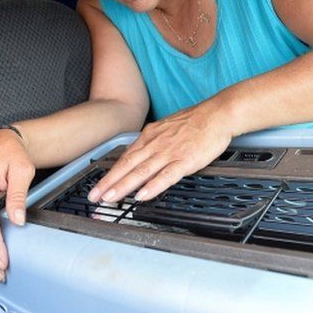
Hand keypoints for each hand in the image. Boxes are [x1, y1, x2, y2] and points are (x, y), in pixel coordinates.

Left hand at [88, 101, 231, 203]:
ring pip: (141, 171)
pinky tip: (142, 195)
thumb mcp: (166, 127)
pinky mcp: (185, 160)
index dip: (111, 173)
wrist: (217, 114)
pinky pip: (166, 175)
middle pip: (127, 165)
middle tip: (94, 196)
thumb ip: (153, 142)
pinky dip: (152, 186)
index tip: (99, 186)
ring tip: (110, 198)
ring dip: (123, 186)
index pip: (125, 157)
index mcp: (150, 136)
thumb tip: (142, 154)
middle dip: (109, 182)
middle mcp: (155, 144)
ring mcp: (169, 152)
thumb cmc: (195, 121)